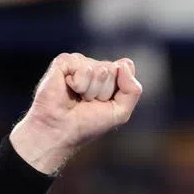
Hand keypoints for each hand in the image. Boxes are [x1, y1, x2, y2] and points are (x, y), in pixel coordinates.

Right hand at [10, 54, 141, 173]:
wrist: (61, 131)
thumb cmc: (88, 124)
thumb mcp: (120, 111)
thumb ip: (133, 89)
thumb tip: (124, 64)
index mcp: (109, 75)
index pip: (126, 67)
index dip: (118, 88)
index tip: (104, 102)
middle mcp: (95, 66)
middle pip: (114, 69)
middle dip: (104, 92)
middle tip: (88, 102)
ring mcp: (79, 63)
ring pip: (100, 69)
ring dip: (91, 91)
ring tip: (78, 98)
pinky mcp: (63, 62)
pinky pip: (84, 67)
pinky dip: (79, 84)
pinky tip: (68, 89)